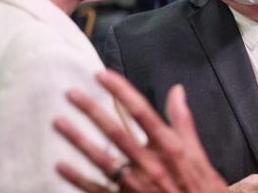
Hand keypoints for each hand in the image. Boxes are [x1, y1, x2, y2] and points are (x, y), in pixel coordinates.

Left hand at [54, 70, 227, 192]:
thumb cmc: (199, 188)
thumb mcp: (197, 153)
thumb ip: (183, 121)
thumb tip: (177, 90)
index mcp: (169, 147)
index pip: (142, 112)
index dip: (121, 92)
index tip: (103, 75)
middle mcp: (150, 163)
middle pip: (115, 132)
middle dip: (91, 111)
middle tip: (71, 93)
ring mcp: (135, 185)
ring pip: (101, 159)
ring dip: (78, 140)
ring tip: (58, 121)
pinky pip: (97, 189)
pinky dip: (78, 178)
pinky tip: (60, 165)